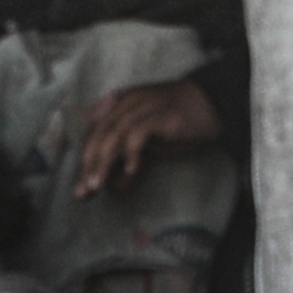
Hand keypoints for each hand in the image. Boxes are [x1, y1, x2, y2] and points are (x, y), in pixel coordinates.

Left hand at [65, 77, 220, 199]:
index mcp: (119, 104)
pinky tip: (130, 169)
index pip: (94, 132)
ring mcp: (144, 106)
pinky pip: (140, 131)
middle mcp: (128, 102)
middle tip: (84, 191)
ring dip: (103, 162)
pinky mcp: (162, 114)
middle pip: (100, 134)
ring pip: (114, 133)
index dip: (84, 160)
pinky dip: (131, 151)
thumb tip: (113, 184)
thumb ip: (127, 156)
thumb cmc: (176, 124)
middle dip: (89, 165)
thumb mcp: (146, 140)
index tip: (81, 186)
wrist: (211, 105)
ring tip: (97, 185)